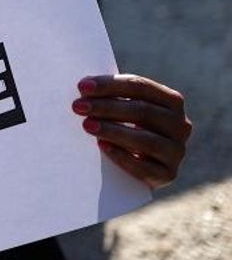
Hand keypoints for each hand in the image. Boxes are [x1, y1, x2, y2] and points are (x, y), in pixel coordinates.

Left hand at [73, 74, 191, 188]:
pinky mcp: (169, 174)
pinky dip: (122, 156)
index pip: (141, 86)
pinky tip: (102, 146)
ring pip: (146, 140)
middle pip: (143, 111)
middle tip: (78, 106)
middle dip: (107, 107)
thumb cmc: (125, 125)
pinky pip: (145, 167)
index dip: (110, 85)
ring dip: (113, 131)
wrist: (135, 167)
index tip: (82, 87)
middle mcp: (180, 125)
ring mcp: (177, 151)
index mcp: (171, 101)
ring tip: (87, 125)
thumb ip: (111, 96)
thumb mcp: (123, 107)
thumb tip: (83, 87)